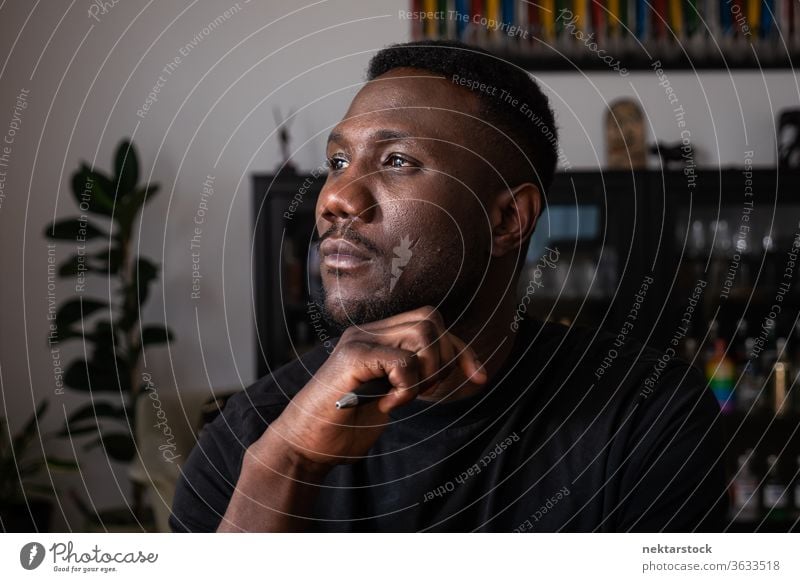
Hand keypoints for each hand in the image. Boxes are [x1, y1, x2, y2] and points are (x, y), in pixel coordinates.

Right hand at [255, 305, 485, 471]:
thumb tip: (454, 367)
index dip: (462, 350)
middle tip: (426, 393)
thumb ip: (413, 375)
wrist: (304, 447)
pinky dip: (407, 388)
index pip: (433, 323)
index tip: (479, 379)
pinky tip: (387, 405)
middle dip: (446, 358)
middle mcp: (368, 331)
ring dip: (428, 371)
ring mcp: (359, 340)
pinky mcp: (353, 357)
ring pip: (423, 332)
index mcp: (377, 336)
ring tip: (405, 396)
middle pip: (432, 319)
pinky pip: (404, 361)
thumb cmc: (344, 426)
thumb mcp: (390, 396)